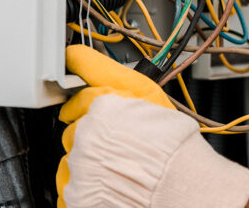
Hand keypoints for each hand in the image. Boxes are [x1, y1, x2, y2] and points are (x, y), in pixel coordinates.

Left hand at [56, 45, 248, 207]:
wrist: (178, 184)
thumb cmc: (171, 142)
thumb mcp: (147, 93)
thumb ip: (106, 73)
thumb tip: (75, 56)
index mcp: (101, 103)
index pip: (78, 94)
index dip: (85, 96)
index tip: (84, 92)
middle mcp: (84, 132)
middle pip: (73, 125)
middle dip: (89, 129)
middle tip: (115, 137)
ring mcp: (78, 165)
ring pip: (71, 155)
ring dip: (86, 157)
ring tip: (115, 161)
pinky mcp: (76, 194)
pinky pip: (70, 185)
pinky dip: (84, 184)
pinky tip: (106, 179)